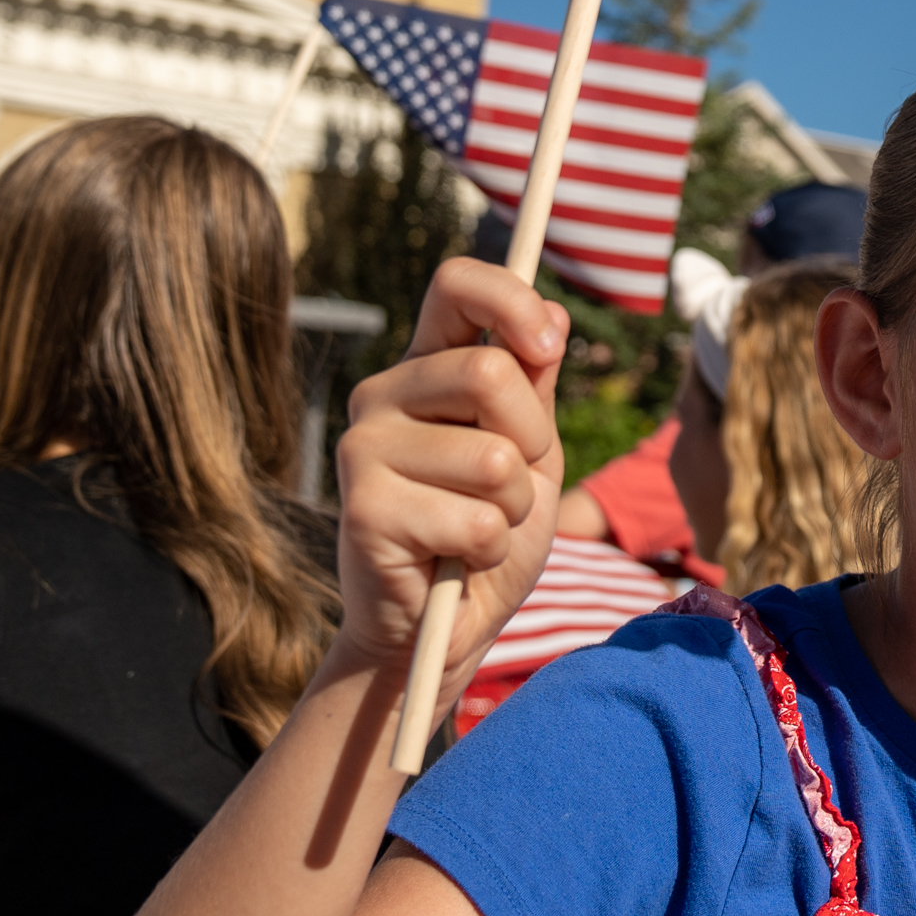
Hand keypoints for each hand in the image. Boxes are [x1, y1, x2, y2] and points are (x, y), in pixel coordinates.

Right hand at [333, 259, 569, 681]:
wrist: (441, 629)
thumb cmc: (488, 534)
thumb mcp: (530, 454)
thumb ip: (535, 387)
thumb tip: (552, 317)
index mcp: (425, 369)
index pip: (455, 286)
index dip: (510, 299)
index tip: (549, 344)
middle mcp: (381, 395)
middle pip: (491, 372)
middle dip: (532, 441)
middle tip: (509, 486)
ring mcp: (362, 449)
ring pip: (494, 459)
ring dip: (512, 508)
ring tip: (478, 527)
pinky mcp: (363, 510)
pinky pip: (477, 521)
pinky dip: (489, 550)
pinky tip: (454, 559)